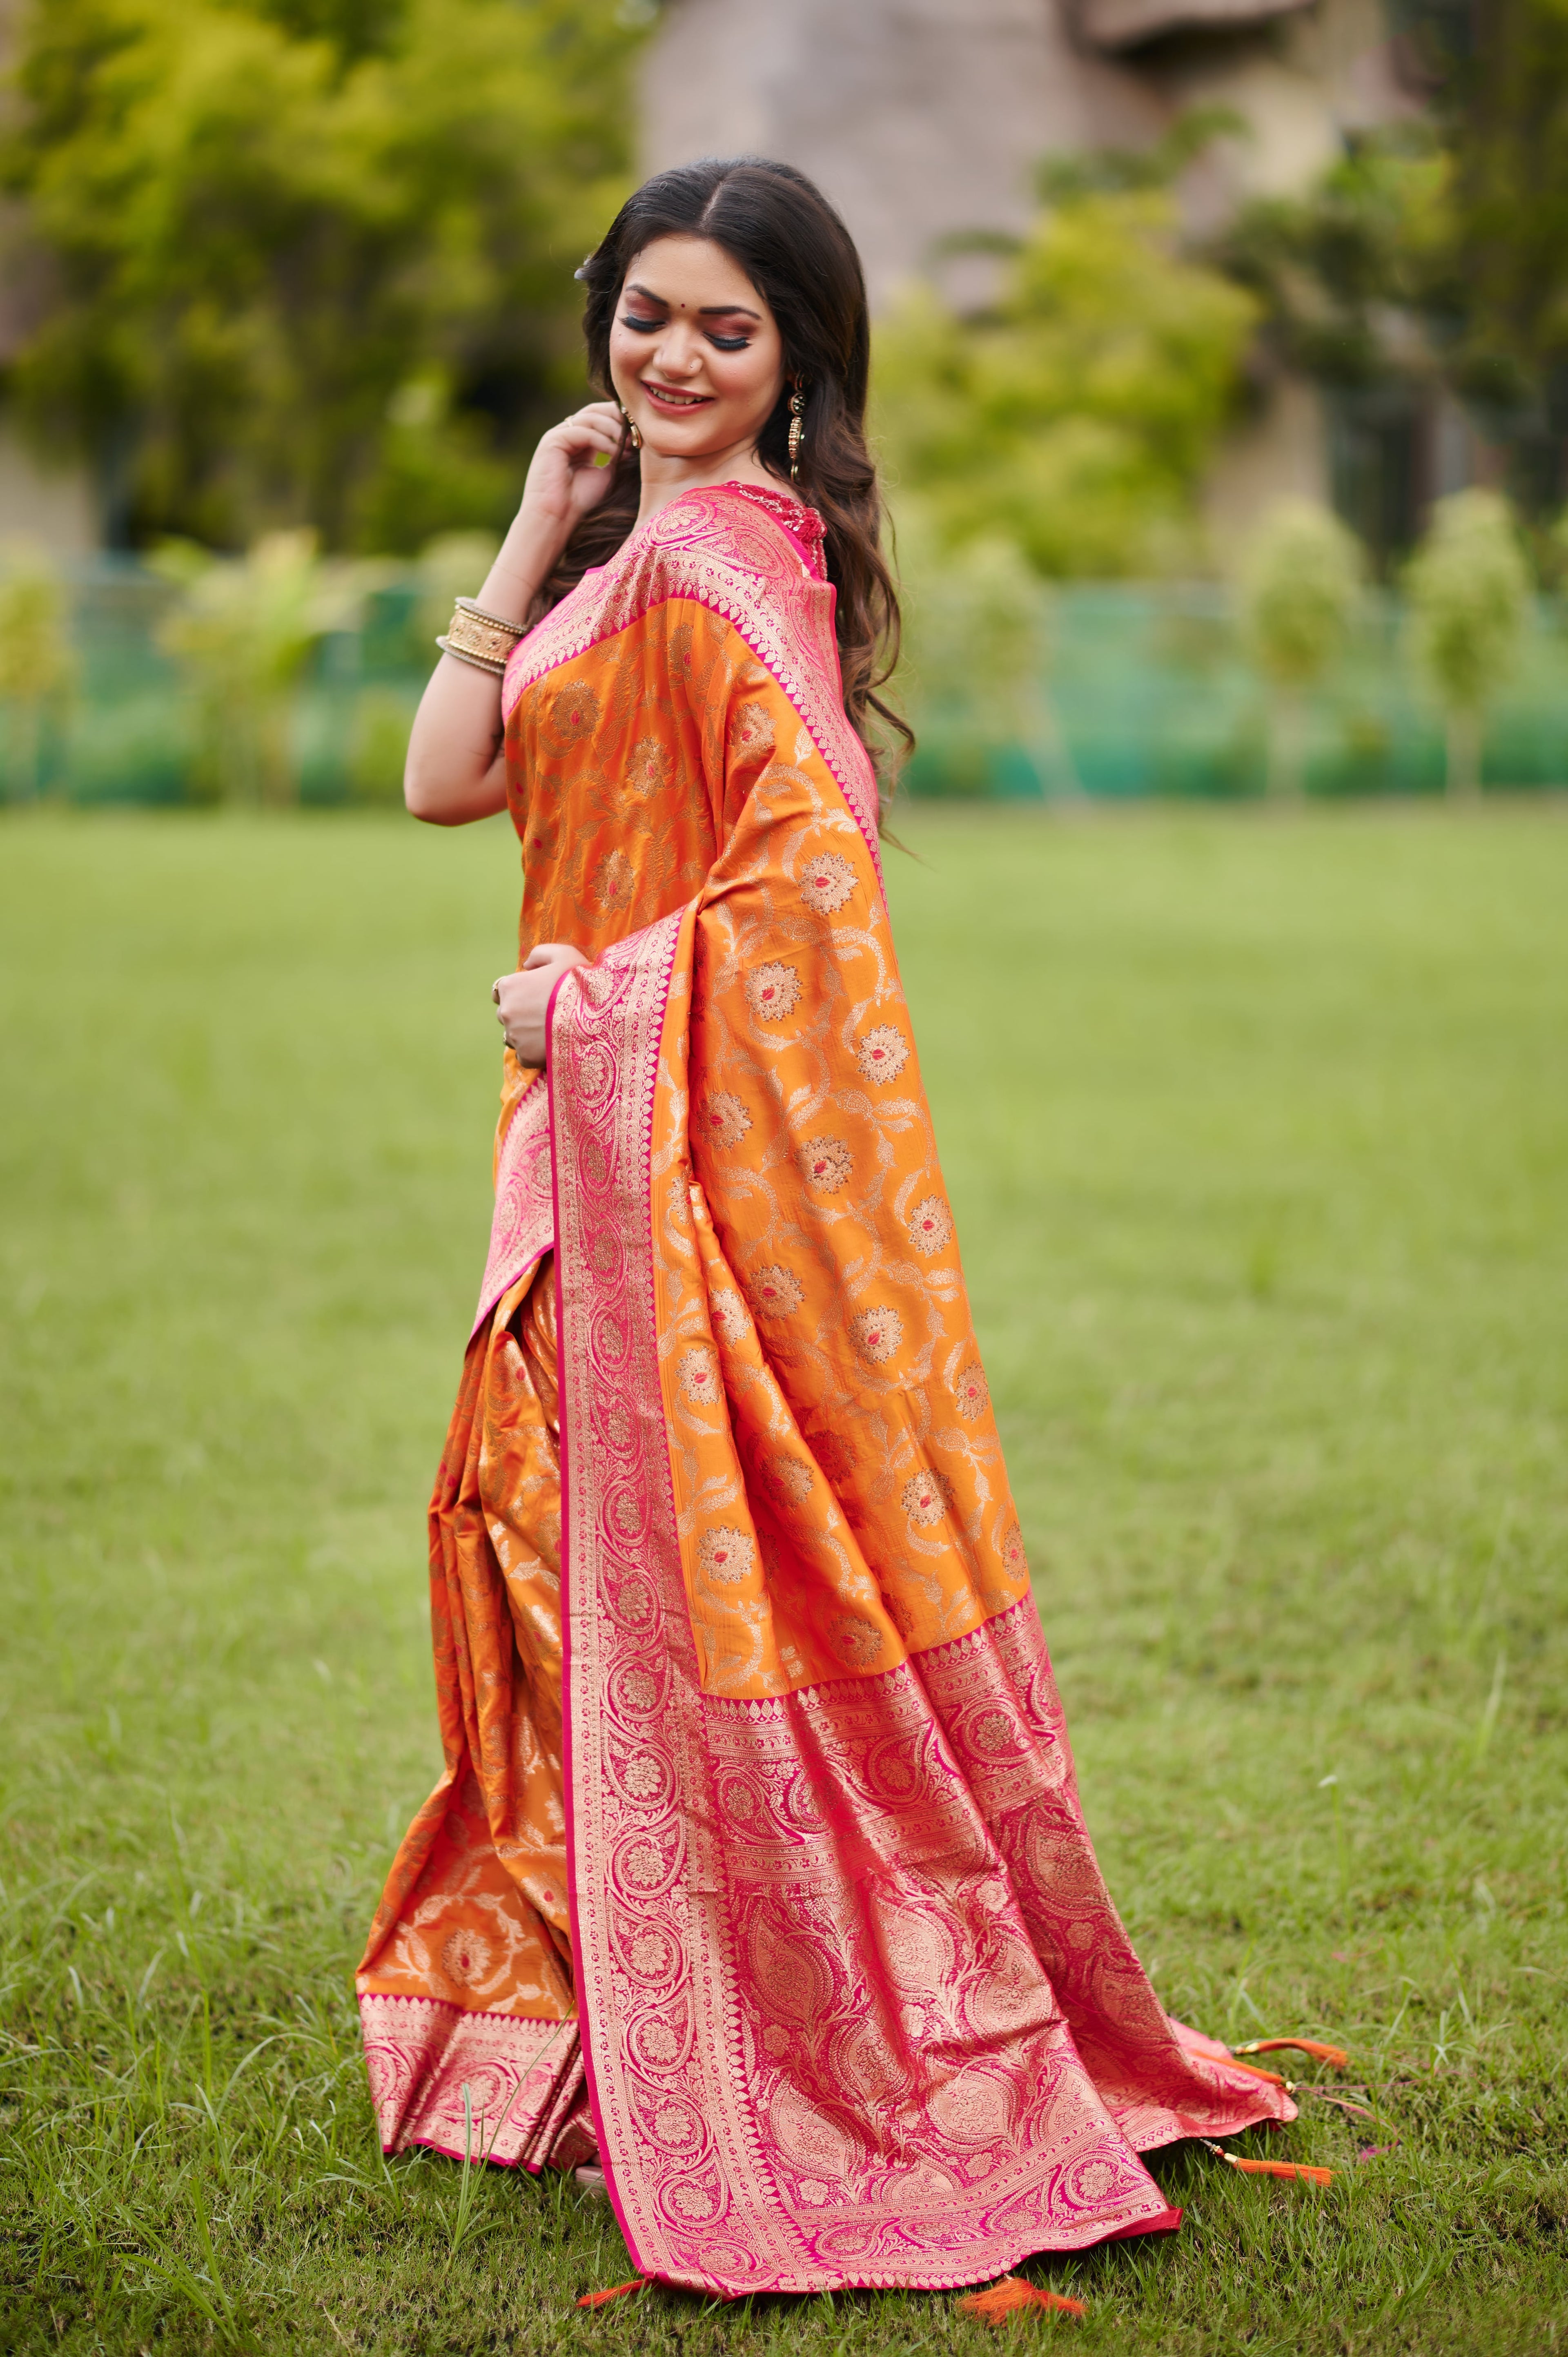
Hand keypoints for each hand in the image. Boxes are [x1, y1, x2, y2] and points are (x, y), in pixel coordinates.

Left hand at [492, 943, 589, 1067]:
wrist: (595, 1017)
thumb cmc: (579, 982)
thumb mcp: (563, 954)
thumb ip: (540, 954)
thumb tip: (526, 965)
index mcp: (510, 986)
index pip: (501, 991)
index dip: (518, 992)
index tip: (533, 995)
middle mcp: (506, 1011)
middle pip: (506, 1014)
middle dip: (521, 1013)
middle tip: (546, 1014)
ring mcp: (514, 1035)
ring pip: (513, 1036)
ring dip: (525, 1034)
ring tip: (549, 1031)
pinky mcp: (526, 1055)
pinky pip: (524, 1055)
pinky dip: (534, 1052)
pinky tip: (551, 1045)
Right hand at [514, 401, 628, 551]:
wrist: (555, 520)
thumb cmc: (579, 504)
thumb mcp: (607, 475)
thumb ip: (617, 455)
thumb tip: (638, 441)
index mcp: (579, 441)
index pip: (601, 416)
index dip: (621, 419)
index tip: (641, 432)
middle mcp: (567, 434)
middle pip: (595, 410)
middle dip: (618, 417)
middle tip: (637, 430)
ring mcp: (557, 435)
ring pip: (589, 417)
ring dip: (613, 428)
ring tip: (629, 444)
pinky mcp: (551, 441)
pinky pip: (581, 431)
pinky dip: (601, 440)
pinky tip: (615, 452)